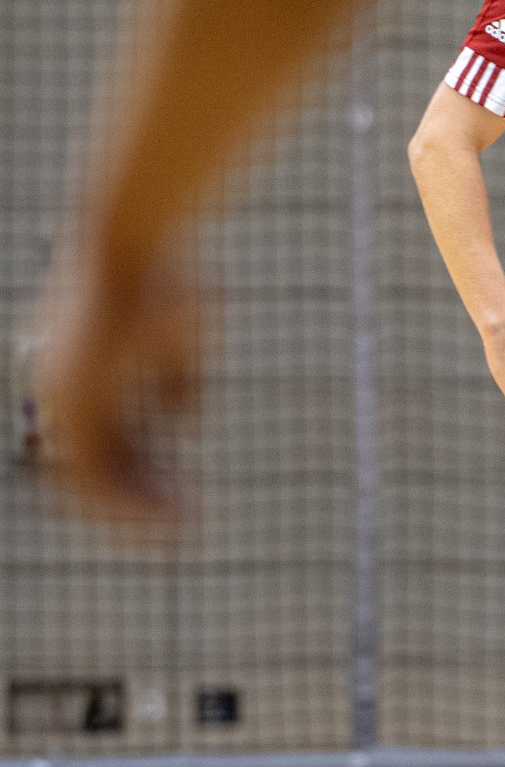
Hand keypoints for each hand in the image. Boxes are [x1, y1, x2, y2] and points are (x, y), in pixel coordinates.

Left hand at [31, 243, 202, 525]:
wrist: (135, 235)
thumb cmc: (164, 275)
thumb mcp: (180, 338)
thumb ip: (175, 380)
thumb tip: (185, 420)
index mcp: (77, 375)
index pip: (104, 446)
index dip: (145, 478)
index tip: (185, 497)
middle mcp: (58, 391)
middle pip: (95, 470)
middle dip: (142, 505)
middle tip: (185, 528)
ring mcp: (59, 398)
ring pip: (92, 482)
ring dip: (139, 513)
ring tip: (185, 530)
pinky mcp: (69, 403)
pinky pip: (95, 477)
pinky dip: (135, 502)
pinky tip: (178, 511)